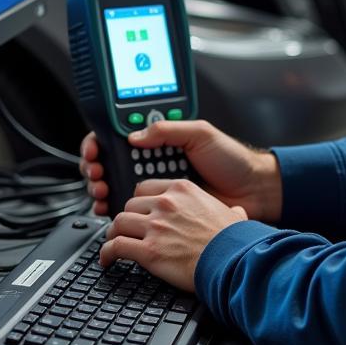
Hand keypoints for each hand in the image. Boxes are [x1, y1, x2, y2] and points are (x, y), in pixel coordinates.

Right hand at [80, 120, 281, 221]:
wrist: (250, 191)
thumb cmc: (231, 160)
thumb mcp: (200, 133)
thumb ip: (168, 130)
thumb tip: (135, 135)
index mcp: (161, 143)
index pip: (121, 139)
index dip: (101, 143)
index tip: (95, 150)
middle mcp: (154, 164)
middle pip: (111, 164)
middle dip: (96, 168)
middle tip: (97, 174)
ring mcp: (157, 190)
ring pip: (116, 187)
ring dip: (101, 188)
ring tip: (102, 190)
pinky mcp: (162, 214)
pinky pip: (132, 213)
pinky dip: (115, 211)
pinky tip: (110, 209)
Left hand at [99, 179, 246, 291]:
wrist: (233, 261)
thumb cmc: (234, 240)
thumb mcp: (233, 214)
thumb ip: (229, 210)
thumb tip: (237, 213)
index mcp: (182, 190)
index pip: (146, 188)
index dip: (139, 201)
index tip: (139, 211)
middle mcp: (166, 204)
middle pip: (130, 205)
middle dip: (127, 218)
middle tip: (127, 230)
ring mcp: (155, 226)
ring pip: (119, 222)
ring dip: (114, 234)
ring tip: (114, 243)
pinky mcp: (149, 250)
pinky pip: (116, 246)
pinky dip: (107, 252)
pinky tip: (107, 259)